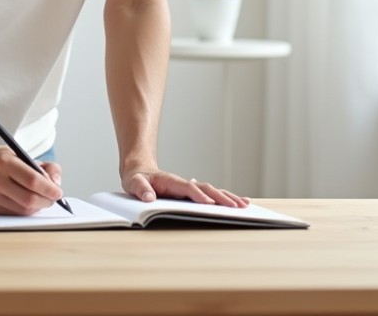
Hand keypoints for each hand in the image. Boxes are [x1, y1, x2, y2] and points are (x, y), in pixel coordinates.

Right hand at [0, 146, 64, 215]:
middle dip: (46, 201)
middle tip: (53, 199)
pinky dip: (25, 211)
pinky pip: (12, 214)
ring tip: (41, 200)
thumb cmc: (3, 159)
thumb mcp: (24, 155)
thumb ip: (47, 167)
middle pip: (28, 199)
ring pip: (22, 210)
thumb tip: (56, 184)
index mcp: (4, 162)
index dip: (49, 189)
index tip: (58, 192)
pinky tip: (27, 203)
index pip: (33, 180)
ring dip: (37, 207)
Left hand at [121, 167, 250, 207]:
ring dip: (228, 197)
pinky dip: (224, 198)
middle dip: (221, 198)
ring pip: (212, 191)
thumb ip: (140, 188)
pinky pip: (210, 195)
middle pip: (207, 188)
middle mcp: (183, 183)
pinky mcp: (190, 193)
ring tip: (244, 204)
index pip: (188, 188)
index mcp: (171, 181)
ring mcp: (189, 187)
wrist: (139, 171)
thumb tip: (148, 197)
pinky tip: (237, 202)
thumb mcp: (133, 182)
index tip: (209, 205)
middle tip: (236, 207)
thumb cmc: (137, 178)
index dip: (199, 196)